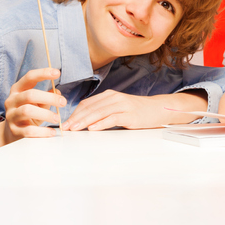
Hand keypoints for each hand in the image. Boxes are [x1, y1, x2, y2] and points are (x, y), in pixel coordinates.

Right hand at [0, 68, 64, 150]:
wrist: (11, 132)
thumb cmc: (28, 112)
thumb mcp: (37, 102)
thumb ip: (47, 96)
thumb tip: (58, 93)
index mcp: (18, 90)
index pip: (29, 77)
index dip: (43, 73)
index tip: (57, 73)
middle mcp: (12, 100)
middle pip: (30, 95)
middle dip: (49, 98)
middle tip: (63, 103)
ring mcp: (11, 115)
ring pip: (27, 111)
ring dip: (46, 114)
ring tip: (57, 118)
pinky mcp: (14, 130)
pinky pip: (28, 130)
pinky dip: (42, 132)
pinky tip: (52, 132)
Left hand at [63, 90, 207, 130]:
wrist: (158, 110)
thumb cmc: (137, 111)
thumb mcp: (118, 108)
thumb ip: (103, 111)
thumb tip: (83, 121)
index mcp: (110, 95)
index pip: (87, 103)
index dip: (75, 113)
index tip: (65, 123)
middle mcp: (115, 98)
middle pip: (91, 108)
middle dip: (76, 118)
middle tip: (66, 128)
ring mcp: (123, 105)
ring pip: (99, 112)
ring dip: (85, 121)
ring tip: (75, 129)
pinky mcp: (130, 114)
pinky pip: (112, 118)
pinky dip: (101, 123)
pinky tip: (93, 128)